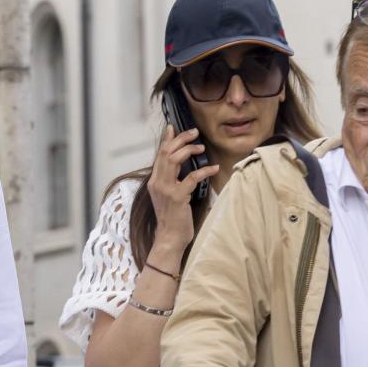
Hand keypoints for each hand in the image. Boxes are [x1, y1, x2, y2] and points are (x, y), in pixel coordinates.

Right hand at [147, 125, 219, 251]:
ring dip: (189, 150)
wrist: (169, 238)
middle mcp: (157, 183)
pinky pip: (191, 177)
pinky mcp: (177, 196)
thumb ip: (171, 181)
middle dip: (181, 139)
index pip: (159, 155)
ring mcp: (166, 189)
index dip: (167, 140)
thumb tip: (182, 167)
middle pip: (166, 153)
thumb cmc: (173, 219)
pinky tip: (213, 168)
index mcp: (154, 181)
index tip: (174, 128)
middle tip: (194, 133)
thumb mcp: (169, 196)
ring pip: (174, 159)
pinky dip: (204, 170)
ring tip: (201, 147)